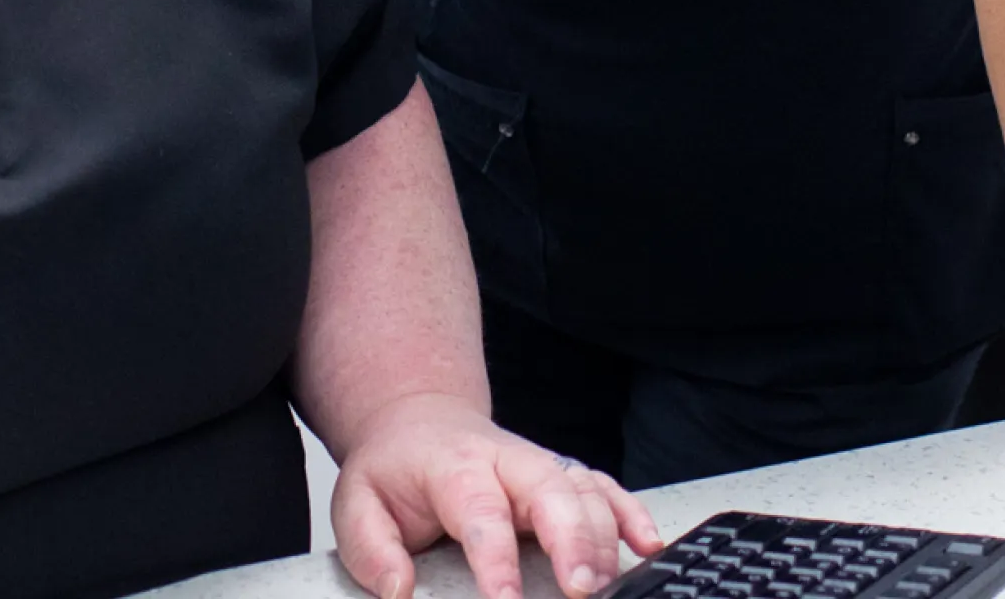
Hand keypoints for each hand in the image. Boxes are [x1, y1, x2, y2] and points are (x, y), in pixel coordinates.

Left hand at [328, 391, 662, 598]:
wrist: (418, 422)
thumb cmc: (394, 469)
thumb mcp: (357, 502)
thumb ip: (372, 549)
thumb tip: (398, 590)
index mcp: (453, 466)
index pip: (479, 511)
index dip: (496, 558)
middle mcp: (505, 460)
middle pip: (551, 491)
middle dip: (572, 540)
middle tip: (580, 589)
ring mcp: (541, 466)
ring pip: (586, 492)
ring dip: (604, 539)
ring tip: (606, 585)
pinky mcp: (564, 477)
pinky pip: (607, 489)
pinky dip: (632, 515)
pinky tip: (648, 545)